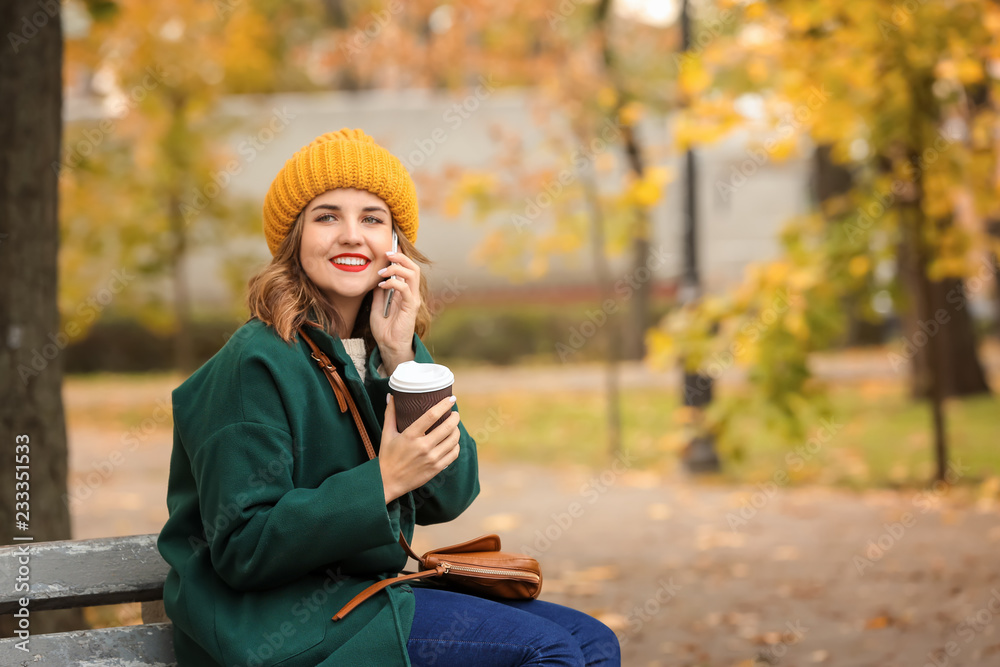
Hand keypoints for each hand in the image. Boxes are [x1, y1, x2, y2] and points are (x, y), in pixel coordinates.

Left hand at [370, 250, 419, 373]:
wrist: (388, 346)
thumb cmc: (384, 329)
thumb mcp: (376, 305)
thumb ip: (378, 292)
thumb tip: (375, 277)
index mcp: (405, 292)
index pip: (407, 269)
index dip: (399, 258)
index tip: (385, 252)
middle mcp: (411, 293)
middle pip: (413, 267)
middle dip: (400, 257)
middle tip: (387, 253)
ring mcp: (412, 299)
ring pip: (412, 274)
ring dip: (397, 267)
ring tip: (383, 270)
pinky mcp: (410, 307)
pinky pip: (405, 289)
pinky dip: (393, 283)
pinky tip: (381, 286)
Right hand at [379, 394, 460, 503]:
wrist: (387, 482)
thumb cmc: (387, 456)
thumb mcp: (387, 434)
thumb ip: (390, 414)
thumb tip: (391, 396)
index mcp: (410, 435)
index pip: (432, 415)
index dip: (444, 405)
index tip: (451, 399)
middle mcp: (423, 446)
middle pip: (448, 427)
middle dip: (455, 417)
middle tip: (454, 413)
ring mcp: (431, 458)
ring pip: (453, 440)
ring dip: (457, 430)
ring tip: (454, 426)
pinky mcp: (436, 468)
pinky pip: (454, 454)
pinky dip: (456, 445)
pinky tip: (453, 441)